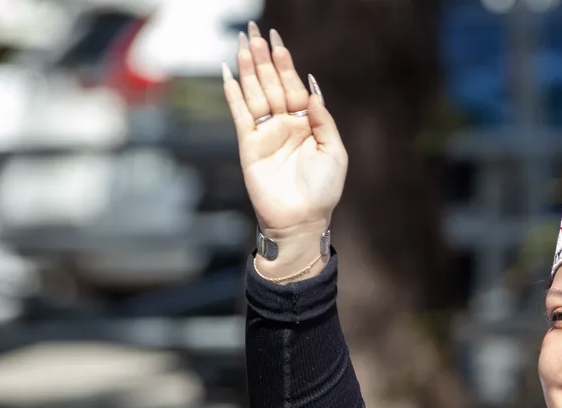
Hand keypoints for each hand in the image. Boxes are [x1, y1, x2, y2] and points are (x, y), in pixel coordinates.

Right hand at [222, 23, 345, 271]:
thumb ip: (323, 119)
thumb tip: (311, 88)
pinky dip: (232, 94)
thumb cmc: (322, 191)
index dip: (285, 62)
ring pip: (254, 93)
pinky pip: (239, 114)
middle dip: (263, 58)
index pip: (293, 86)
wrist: (301, 221)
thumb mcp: (334, 152)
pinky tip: (227, 74)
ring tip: (242, 44)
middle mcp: (284, 125)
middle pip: (271, 83)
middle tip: (254, 32)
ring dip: (248, 69)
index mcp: (306, 124)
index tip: (277, 40)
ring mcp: (265, 133)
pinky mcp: (248, 145)